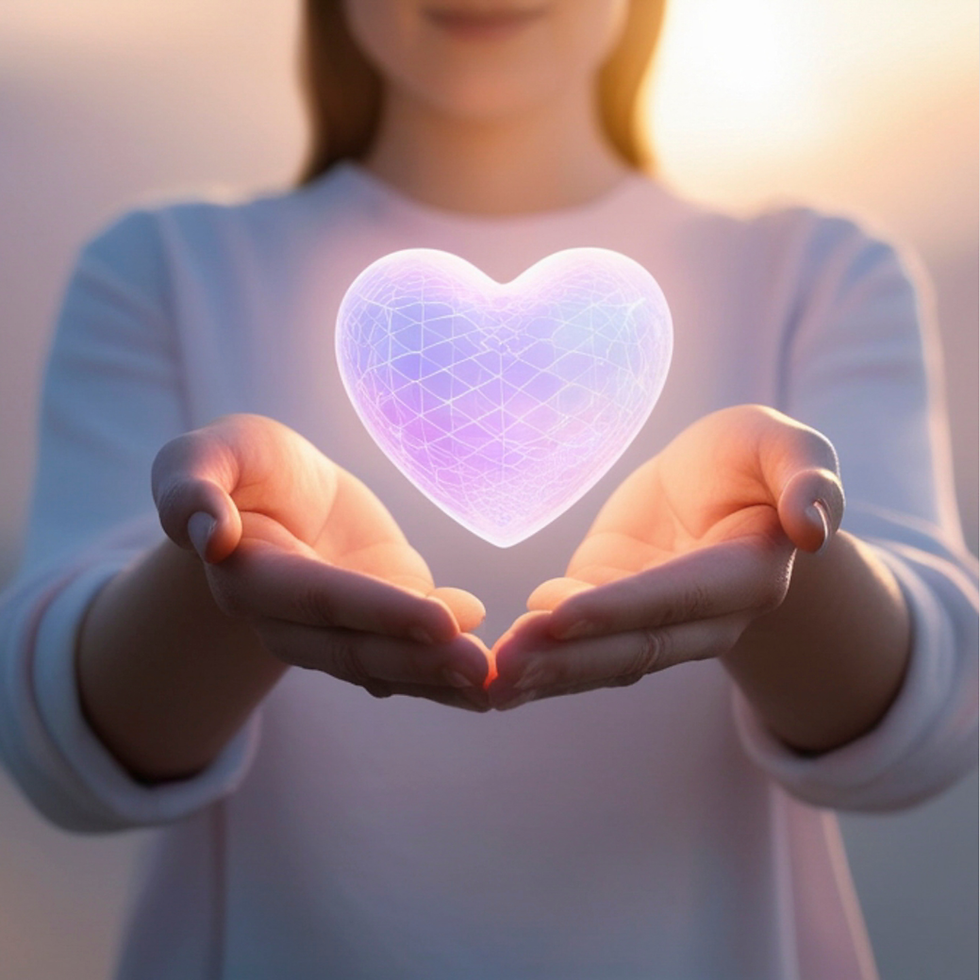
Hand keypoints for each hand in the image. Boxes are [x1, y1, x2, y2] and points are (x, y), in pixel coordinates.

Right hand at [153, 414, 491, 710]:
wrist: (283, 488)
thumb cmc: (246, 464)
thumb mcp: (211, 453)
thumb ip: (191, 487)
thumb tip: (207, 533)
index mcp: (252, 578)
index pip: (320, 599)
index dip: (377, 611)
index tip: (439, 619)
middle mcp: (293, 621)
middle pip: (358, 647)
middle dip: (421, 659)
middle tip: (483, 665)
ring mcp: (338, 629)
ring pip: (386, 663)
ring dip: (439, 676)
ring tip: (493, 678)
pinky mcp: (378, 621)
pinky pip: (408, 653)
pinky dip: (445, 666)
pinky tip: (491, 672)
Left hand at [489, 405, 843, 708]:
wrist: (711, 481)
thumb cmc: (751, 459)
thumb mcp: (783, 446)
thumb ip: (808, 478)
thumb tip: (816, 527)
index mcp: (746, 577)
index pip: (677, 599)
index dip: (620, 609)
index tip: (558, 616)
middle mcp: (701, 618)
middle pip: (633, 647)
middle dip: (569, 660)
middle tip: (504, 666)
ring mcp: (652, 622)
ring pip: (601, 658)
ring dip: (547, 671)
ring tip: (492, 677)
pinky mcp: (611, 611)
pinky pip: (577, 644)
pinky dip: (540, 657)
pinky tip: (495, 669)